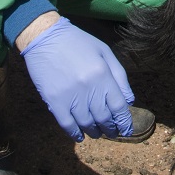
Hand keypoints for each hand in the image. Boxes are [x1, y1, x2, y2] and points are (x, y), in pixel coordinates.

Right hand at [18, 14, 134, 140]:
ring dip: (94, 132)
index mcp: (103, 75)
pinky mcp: (54, 101)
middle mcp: (89, 88)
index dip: (124, 121)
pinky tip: (80, 136)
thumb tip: (129, 100)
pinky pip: (67, 124)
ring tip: (97, 133)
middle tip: (111, 132)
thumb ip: (119, 76)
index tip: (126, 129)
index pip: (119, 107)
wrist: (45, 37)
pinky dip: (75, 133)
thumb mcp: (104, 52)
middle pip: (104, 118)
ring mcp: (71, 96)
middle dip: (110, 129)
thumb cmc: (78, 43)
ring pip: (87, 124)